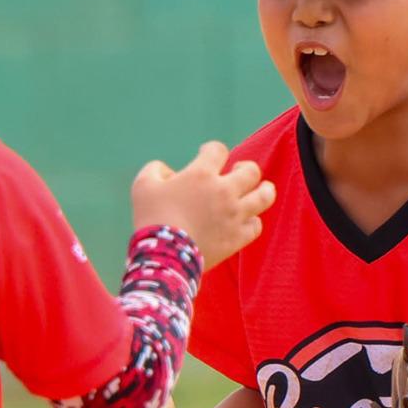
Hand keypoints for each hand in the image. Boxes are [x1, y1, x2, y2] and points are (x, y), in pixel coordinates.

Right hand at [130, 142, 275, 269]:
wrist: (164, 257)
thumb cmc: (151, 218)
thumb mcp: (142, 185)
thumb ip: (156, 169)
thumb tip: (170, 173)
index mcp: (201, 175)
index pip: (218, 150)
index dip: (212, 150)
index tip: (206, 155)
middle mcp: (224, 192)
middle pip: (251, 171)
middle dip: (245, 168)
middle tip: (237, 172)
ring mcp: (235, 215)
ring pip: (265, 196)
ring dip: (264, 190)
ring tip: (260, 189)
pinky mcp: (238, 238)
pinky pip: (257, 225)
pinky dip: (252, 221)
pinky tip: (245, 219)